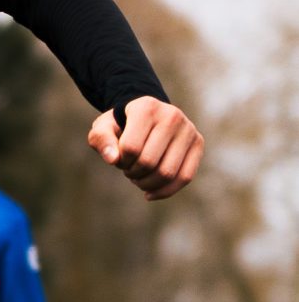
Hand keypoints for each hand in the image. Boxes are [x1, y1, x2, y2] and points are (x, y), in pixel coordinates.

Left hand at [87, 97, 202, 199]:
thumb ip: (102, 141)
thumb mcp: (103, 129)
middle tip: (128, 169)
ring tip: (138, 177)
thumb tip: (113, 159)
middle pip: (149, 162)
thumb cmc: (121, 126)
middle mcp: (172, 115)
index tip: (119, 158)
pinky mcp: (198, 143)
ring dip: (146, 184)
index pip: (131, 148)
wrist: (146, 118)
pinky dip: (165, 191)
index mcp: (146, 107)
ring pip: (167, 173)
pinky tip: (149, 194)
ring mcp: (188, 129)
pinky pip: (185, 177)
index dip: (120, 161)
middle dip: (133, 173)